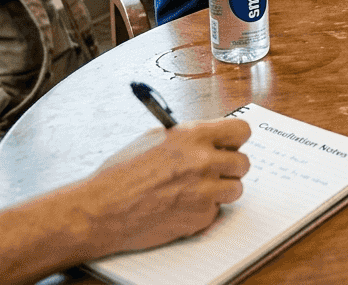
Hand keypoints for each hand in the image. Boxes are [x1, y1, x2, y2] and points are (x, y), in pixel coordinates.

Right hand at [83, 118, 251, 255]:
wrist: (104, 209)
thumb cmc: (121, 174)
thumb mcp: (155, 139)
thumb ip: (188, 137)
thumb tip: (208, 138)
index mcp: (193, 136)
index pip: (241, 131)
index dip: (235, 139)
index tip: (230, 145)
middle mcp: (204, 161)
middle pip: (243, 162)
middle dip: (229, 167)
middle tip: (213, 171)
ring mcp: (205, 191)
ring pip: (235, 188)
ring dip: (221, 190)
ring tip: (196, 190)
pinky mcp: (201, 217)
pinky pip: (217, 211)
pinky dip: (204, 210)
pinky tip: (181, 206)